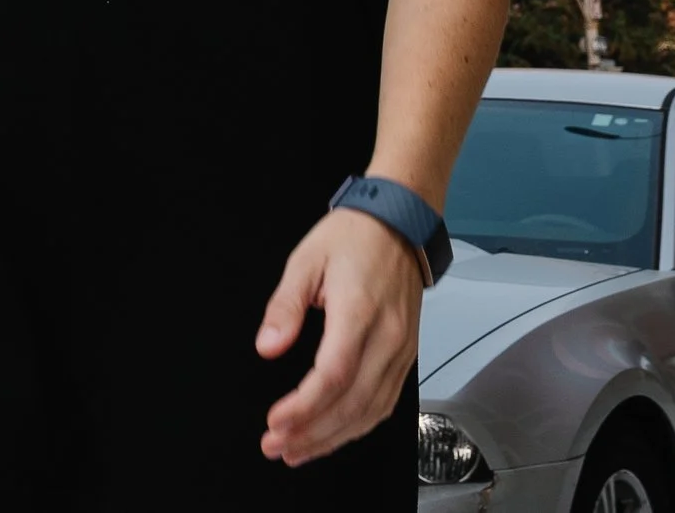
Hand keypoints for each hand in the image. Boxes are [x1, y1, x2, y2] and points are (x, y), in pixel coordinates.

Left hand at [256, 208, 422, 466]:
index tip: (275, 422)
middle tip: (277, 447)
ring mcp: (402, 348)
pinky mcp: (407, 354)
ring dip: (334, 438)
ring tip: (298, 451)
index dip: (304, 407)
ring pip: (372, 410)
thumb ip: (285, 306)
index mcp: (359, 310)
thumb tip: (268, 346)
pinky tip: (335, 435)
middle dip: (313, 433)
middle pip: (353, 403)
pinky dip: (359, 426)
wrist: (400, 223)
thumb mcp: (305, 260)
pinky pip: (386, 401)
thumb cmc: (354, 237)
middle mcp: (387, 336)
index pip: (334, 374)